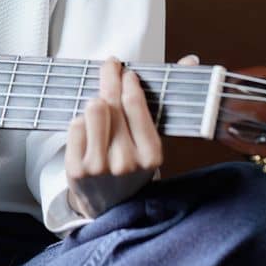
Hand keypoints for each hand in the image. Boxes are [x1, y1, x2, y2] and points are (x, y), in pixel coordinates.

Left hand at [65, 52, 199, 219]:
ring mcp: (100, 167)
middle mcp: (126, 162)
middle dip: (109, 77)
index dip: (127, 81)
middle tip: (110, 65)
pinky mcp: (77, 169)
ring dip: (95, 103)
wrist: (109, 205)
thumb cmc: (132, 166)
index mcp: (151, 155)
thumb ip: (165, 101)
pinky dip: (80, 122)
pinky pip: (75, 125)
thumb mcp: (151, 140)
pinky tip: (88, 131)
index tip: (126, 71)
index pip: (135, 104)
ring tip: (100, 107)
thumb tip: (191, 60)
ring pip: (92, 109)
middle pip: (110, 102)